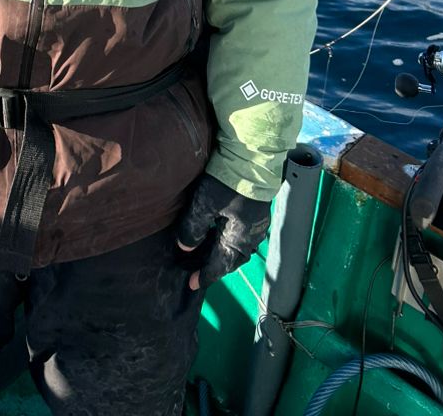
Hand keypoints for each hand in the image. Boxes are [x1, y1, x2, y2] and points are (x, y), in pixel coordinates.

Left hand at [175, 174, 270, 290]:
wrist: (253, 158)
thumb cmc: (228, 183)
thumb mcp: (205, 205)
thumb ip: (193, 228)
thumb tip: (185, 248)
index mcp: (239, 240)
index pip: (220, 266)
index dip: (205, 276)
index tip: (192, 284)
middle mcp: (251, 237)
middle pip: (231, 259)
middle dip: (215, 266)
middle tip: (198, 270)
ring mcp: (256, 225)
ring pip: (237, 247)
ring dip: (222, 253)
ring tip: (206, 254)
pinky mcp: (257, 212)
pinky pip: (241, 235)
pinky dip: (228, 240)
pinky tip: (219, 234)